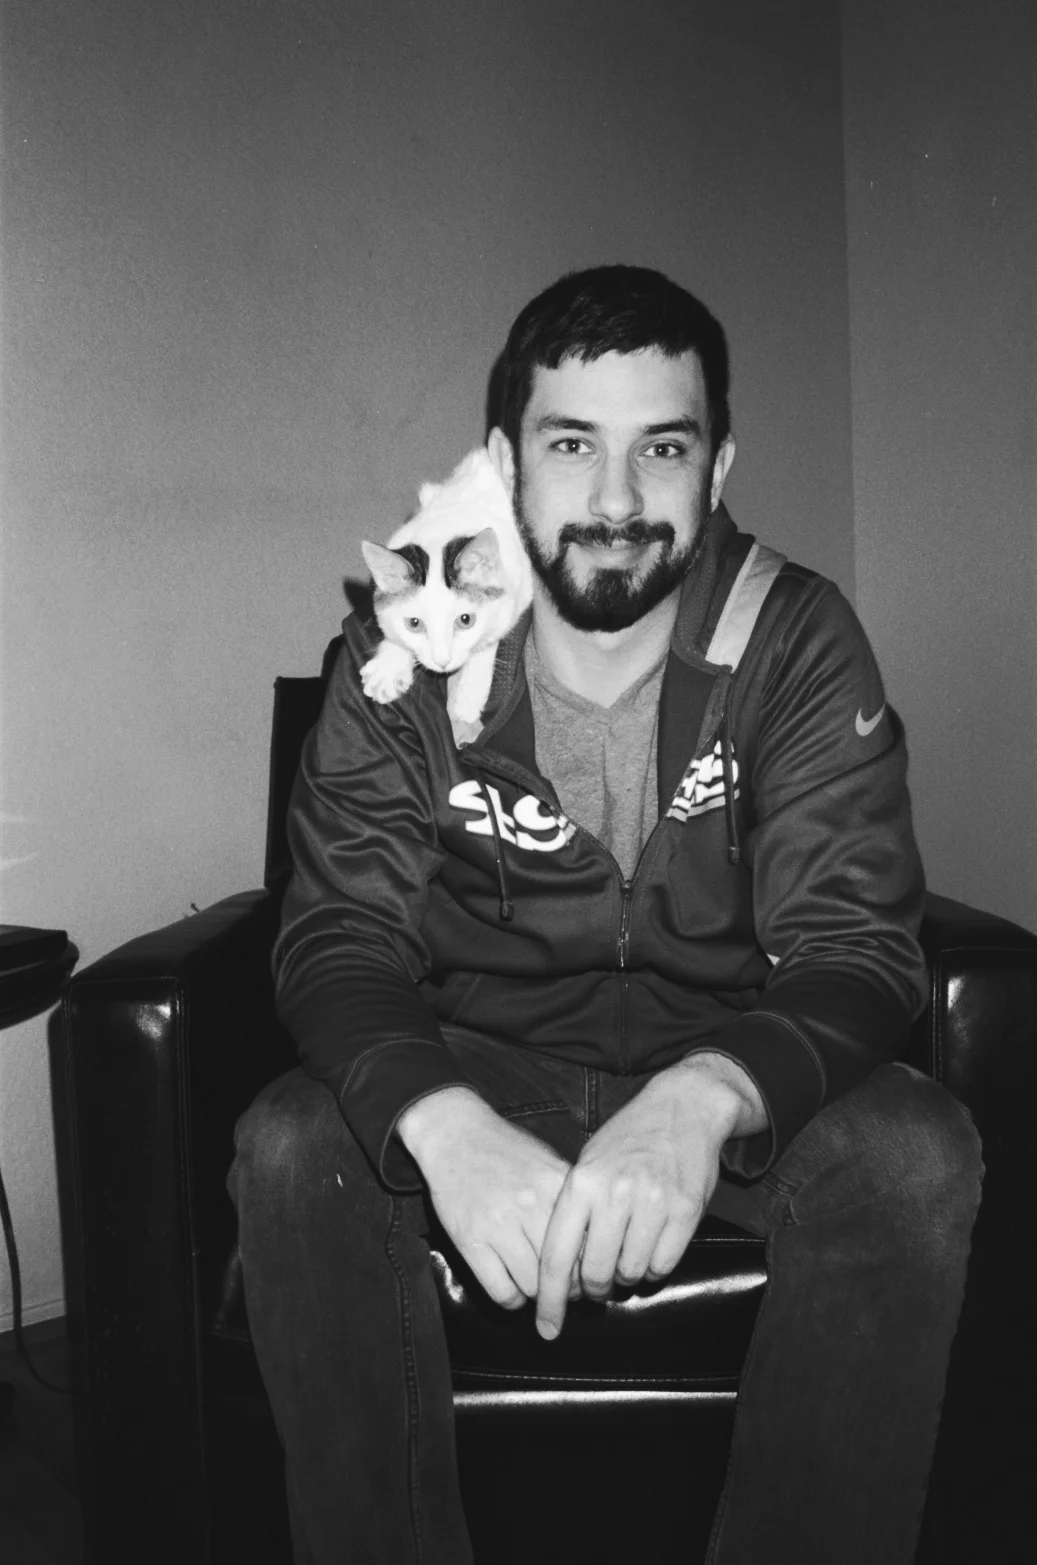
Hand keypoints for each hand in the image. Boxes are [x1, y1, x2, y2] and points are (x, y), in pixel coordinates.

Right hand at [398, 1087, 571, 1310]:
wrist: (455, 1134)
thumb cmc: (505, 1149)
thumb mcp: (547, 1161)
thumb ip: (570, 1197)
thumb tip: (596, 1239)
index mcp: (556, 1184)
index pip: (588, 1242)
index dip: (592, 1267)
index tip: (590, 1277)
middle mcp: (531, 1205)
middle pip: (565, 1270)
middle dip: (569, 1290)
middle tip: (567, 1292)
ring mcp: (499, 1224)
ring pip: (535, 1286)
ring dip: (539, 1296)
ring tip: (539, 1290)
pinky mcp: (471, 1240)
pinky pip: (502, 1292)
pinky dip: (512, 1301)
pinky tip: (514, 1290)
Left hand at [535, 1055, 763, 1339]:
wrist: (681, 1107)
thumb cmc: (627, 1140)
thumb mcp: (588, 1163)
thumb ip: (574, 1211)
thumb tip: (562, 1270)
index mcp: (581, 1183)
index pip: (556, 1257)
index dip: (549, 1301)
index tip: (546, 1329)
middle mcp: (615, 1194)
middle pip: (595, 1274)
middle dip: (594, 1289)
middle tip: (597, 1285)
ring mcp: (653, 1202)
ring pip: (631, 1273)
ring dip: (626, 1277)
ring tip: (627, 1255)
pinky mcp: (686, 1210)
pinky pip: (663, 1265)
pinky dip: (654, 1268)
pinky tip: (650, 1248)